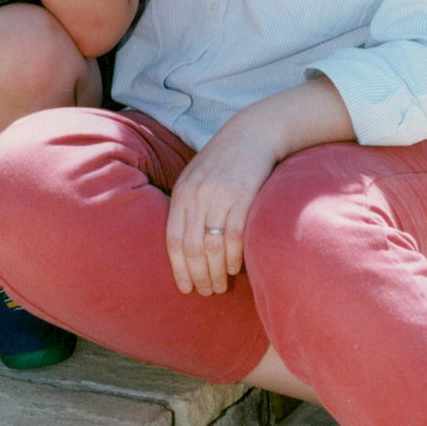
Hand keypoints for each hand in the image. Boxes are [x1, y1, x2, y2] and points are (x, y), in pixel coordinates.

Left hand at [166, 103, 277, 296]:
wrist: (253, 133)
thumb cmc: (224, 160)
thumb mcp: (196, 177)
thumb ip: (188, 206)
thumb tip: (184, 246)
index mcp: (182, 192)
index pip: (173, 240)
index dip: (178, 268)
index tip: (185, 288)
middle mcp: (197, 195)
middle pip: (192, 248)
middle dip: (198, 276)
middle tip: (207, 292)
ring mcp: (220, 196)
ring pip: (212, 247)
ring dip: (216, 272)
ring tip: (221, 286)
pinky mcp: (243, 197)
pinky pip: (235, 236)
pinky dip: (234, 257)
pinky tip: (236, 268)